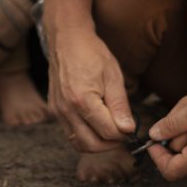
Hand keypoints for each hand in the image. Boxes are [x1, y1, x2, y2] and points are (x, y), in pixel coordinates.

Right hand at [47, 28, 134, 152]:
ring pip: (79, 144)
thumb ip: (120, 106)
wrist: (67, 41)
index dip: (124, 134)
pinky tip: (96, 125)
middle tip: (124, 133)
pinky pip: (70, 134)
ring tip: (111, 131)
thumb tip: (128, 129)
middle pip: (92, 145)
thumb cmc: (92, 54)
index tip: (132, 127)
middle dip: (112, 144)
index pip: (108, 132)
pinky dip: (85, 137)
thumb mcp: (113, 77)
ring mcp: (58, 112)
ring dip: (98, 144)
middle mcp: (67, 110)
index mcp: (83, 100)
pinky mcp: (54, 111)